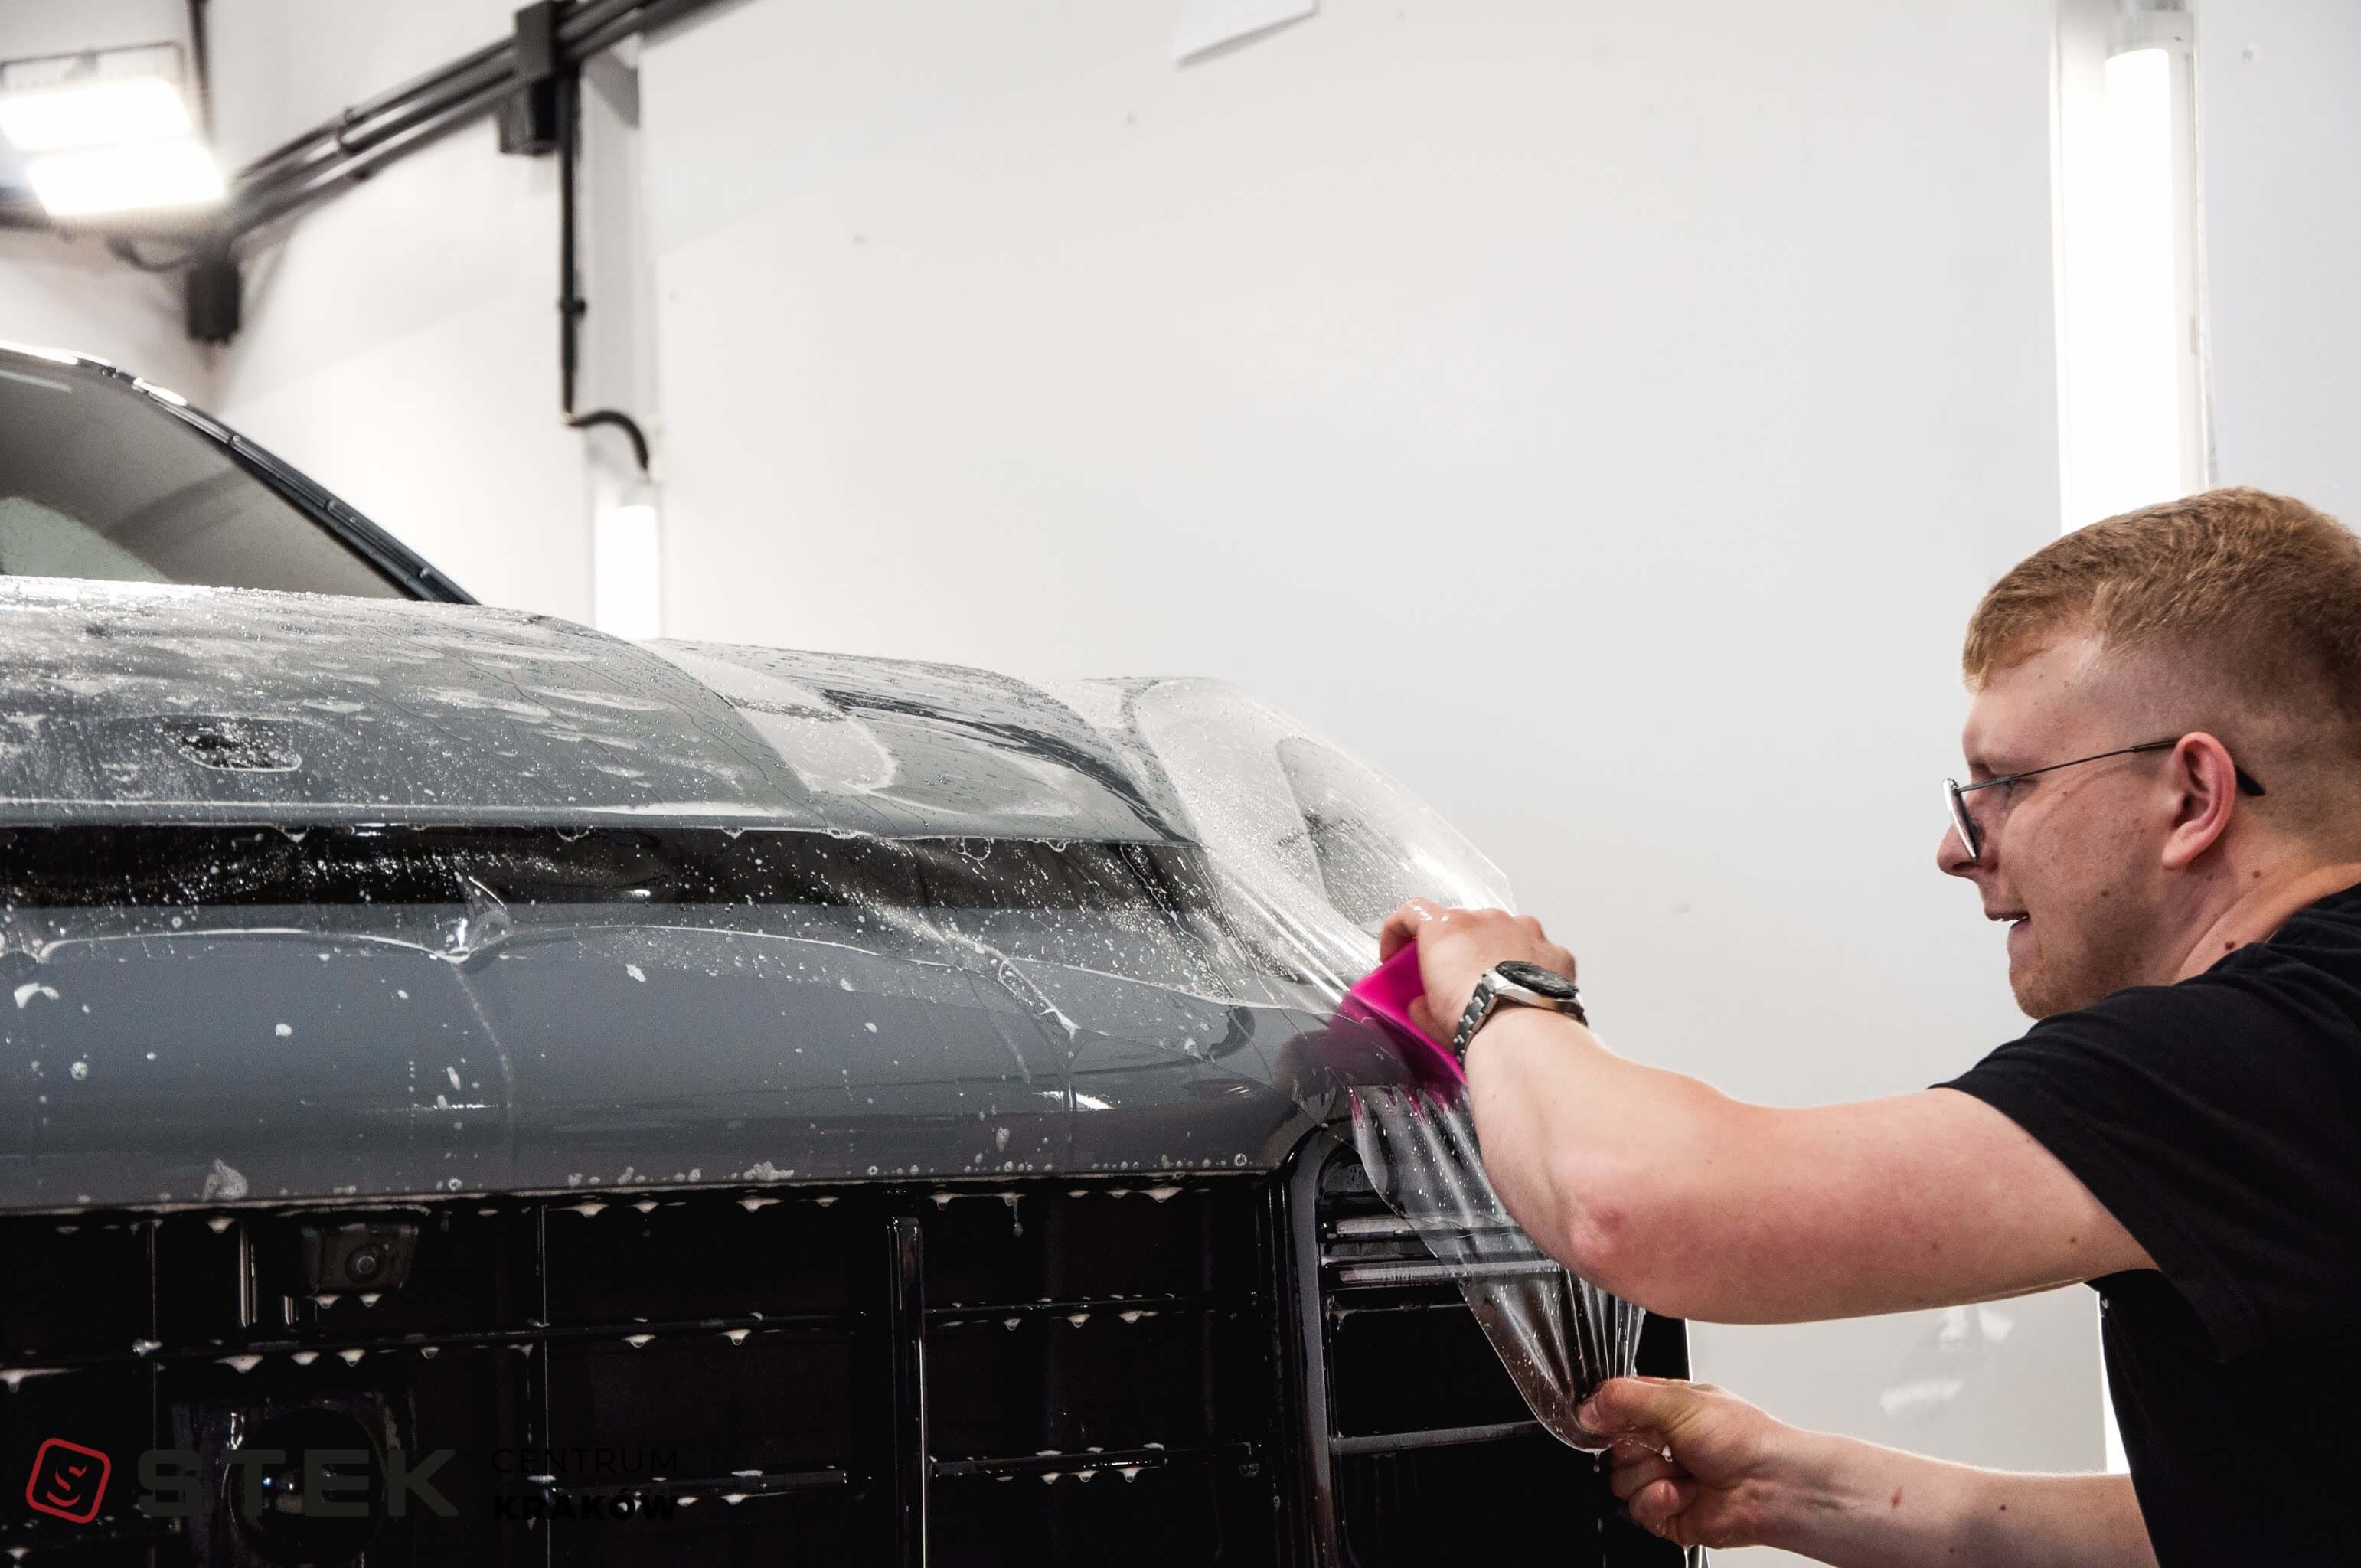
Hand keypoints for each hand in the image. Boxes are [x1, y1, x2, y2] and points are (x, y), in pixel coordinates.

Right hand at [1377, 899, 1577, 1044]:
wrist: (1524, 1035)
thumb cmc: (1476, 1019)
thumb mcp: (1429, 1017)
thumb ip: (1420, 1004)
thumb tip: (1422, 1007)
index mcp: (1447, 928)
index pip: (1411, 912)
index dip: (1397, 931)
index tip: (1395, 953)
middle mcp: (1486, 920)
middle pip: (1461, 926)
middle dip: (1454, 950)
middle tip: (1450, 981)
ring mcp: (1524, 930)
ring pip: (1502, 935)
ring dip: (1493, 955)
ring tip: (1493, 991)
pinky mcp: (1553, 950)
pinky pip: (1535, 953)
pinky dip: (1527, 969)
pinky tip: (1524, 995)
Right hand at [1581, 1376, 1792, 1551]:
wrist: (1770, 1485)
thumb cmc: (1743, 1438)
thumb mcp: (1678, 1400)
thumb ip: (1625, 1398)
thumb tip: (1586, 1408)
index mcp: (1665, 1410)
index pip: (1615, 1409)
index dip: (1609, 1416)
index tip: (1612, 1419)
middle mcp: (1663, 1445)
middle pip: (1613, 1449)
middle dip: (1635, 1450)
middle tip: (1663, 1445)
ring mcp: (1666, 1480)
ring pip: (1622, 1482)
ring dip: (1651, 1477)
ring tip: (1682, 1472)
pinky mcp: (1670, 1513)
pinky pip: (1639, 1511)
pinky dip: (1659, 1501)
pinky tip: (1684, 1493)